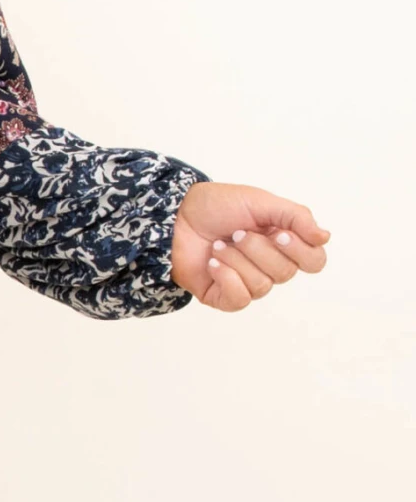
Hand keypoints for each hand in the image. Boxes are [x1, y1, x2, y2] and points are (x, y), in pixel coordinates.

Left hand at [170, 180, 330, 309]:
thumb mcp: (261, 202)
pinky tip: (212, 262)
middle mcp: (269, 265)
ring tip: (219, 245)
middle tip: (237, 233)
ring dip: (237, 260)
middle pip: (285, 274)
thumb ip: (296, 217)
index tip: (278, 233)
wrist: (176, 216)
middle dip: (258, 250)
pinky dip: (226, 277)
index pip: (314, 261)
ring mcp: (247, 282)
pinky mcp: (224, 296)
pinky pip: (239, 299)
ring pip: (261, 286)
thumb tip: (324, 237)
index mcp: (284, 242)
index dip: (300, 251)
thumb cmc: (218, 206)